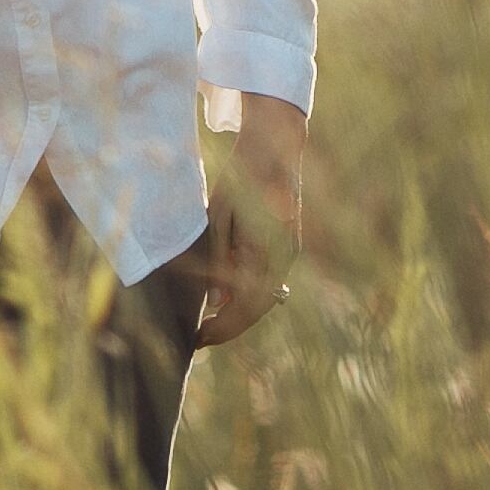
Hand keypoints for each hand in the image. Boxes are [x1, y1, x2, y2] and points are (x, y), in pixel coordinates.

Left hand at [192, 91, 305, 348]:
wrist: (273, 150)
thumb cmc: (239, 179)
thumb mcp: (219, 218)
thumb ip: (218, 261)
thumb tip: (215, 304)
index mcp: (265, 252)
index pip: (245, 308)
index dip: (222, 329)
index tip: (198, 339)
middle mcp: (284, 257)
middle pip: (258, 309)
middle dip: (230, 327)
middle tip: (201, 338)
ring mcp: (291, 252)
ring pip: (266, 298)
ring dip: (241, 313)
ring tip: (210, 323)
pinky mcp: (290, 246)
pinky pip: (271, 281)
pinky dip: (251, 294)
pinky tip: (228, 298)